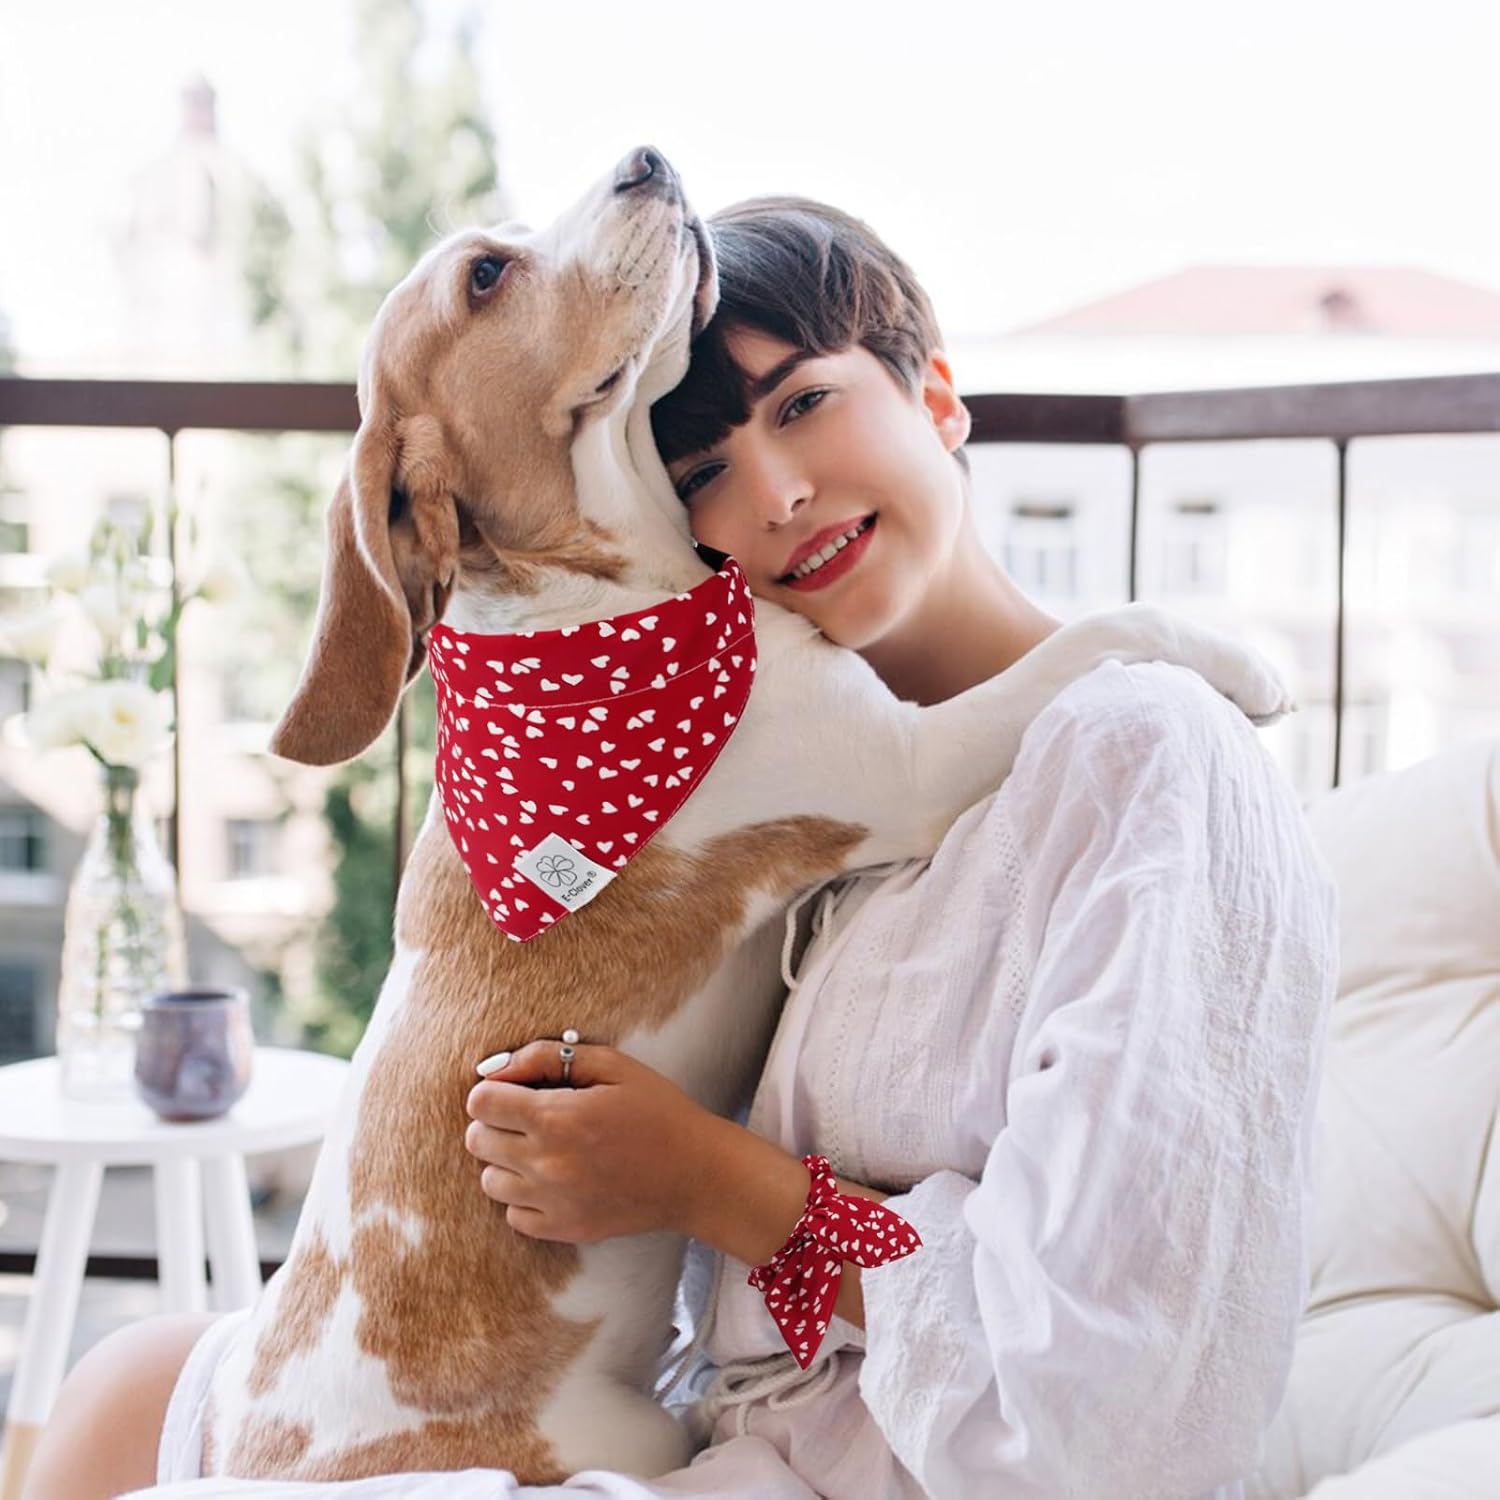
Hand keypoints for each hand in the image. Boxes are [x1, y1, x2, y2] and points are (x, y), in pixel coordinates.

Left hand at [464, 1040, 719, 1243]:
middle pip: (477, 1140)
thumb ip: (547, 1056)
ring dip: (506, 1160)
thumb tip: (496, 1067)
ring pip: (489, 1180)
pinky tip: (553, 1179)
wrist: (696, 1174)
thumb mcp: (612, 1065)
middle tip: (531, 1115)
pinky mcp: (563, 1229)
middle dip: (496, 1121)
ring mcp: (552, 1202)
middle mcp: (546, 1163)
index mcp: (557, 1118)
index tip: (517, 1089)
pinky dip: (523, 1197)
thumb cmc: (658, 1110)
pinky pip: (513, 1216)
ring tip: (542, 1147)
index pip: (480, 1103)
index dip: (494, 1089)